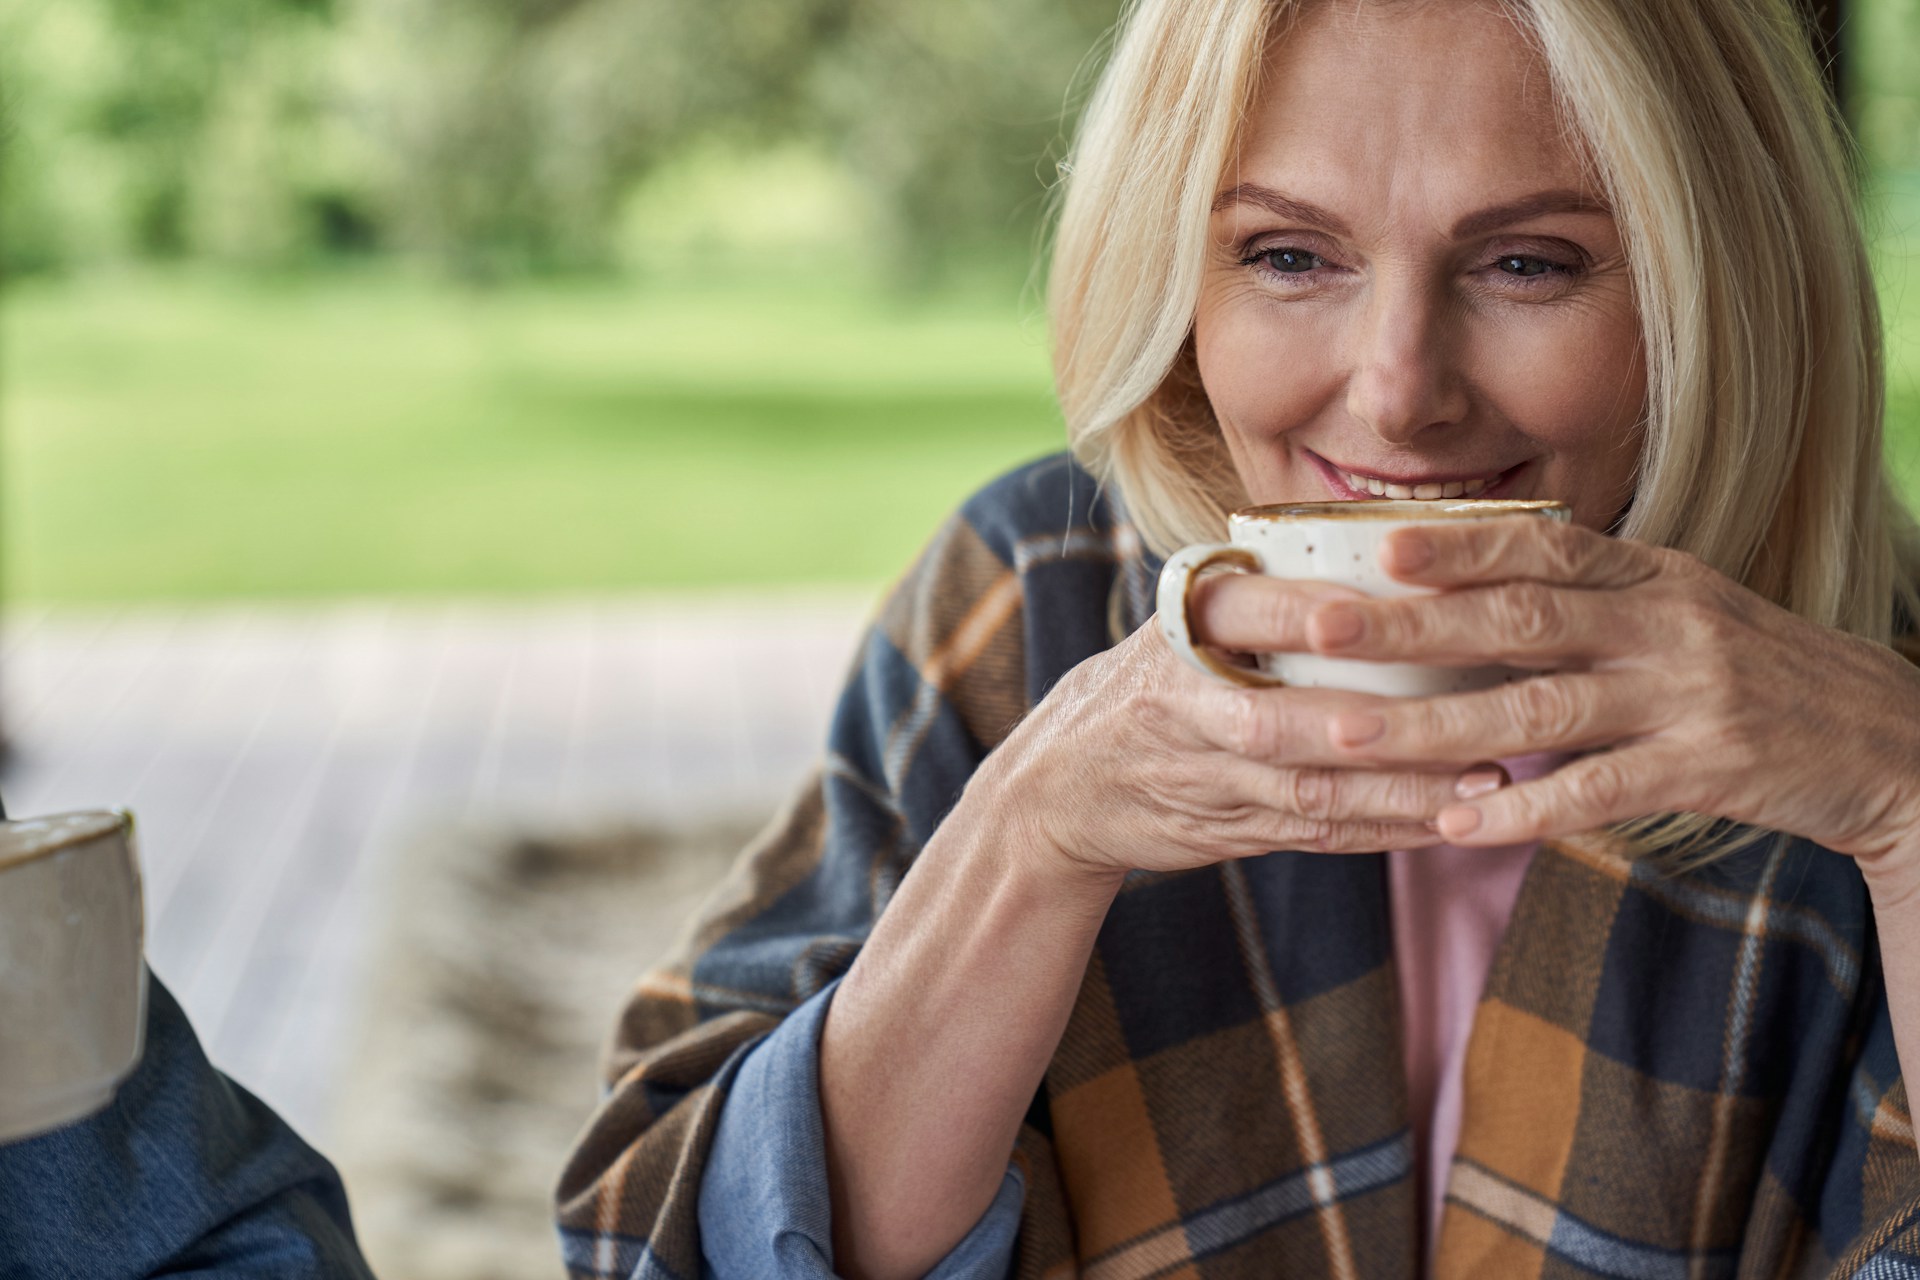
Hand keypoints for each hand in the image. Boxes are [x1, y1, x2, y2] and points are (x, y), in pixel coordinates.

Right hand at [981, 573, 1465, 881]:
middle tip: (1453, 713)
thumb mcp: (1180, 622)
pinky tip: (1447, 822)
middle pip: (1271, 718)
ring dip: (1396, 790)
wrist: (1058, 786)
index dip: (1297, 613)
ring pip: (1304, 788)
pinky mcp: (1222, 828)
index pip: (1236, 611)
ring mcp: (1200, 774)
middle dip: (1361, 723)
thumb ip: (1262, 594)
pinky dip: (1381, 832)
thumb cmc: (1154, 682)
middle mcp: (1181, 701)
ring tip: (1482, 778)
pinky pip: (1311, 834)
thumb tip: (1400, 547)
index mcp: (1176, 628)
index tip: (1371, 609)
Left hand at [1289, 517, 1919, 870]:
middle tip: (1321, 630)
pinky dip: (1521, 809)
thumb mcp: (1681, 609)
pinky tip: (1454, 822)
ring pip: (1542, 710)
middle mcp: (1666, 623)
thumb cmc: (1755, 671)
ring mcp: (1689, 696)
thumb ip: (1589, 597)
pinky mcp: (1710, 769)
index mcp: (1653, 575)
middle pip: (1521, 619)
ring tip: (1350, 736)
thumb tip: (1469, 581)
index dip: (1459, 545)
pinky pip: (1598, 792)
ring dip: (1437, 725)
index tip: (1376, 545)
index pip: (1543, 549)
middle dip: (1412, 626)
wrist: (1890, 741)